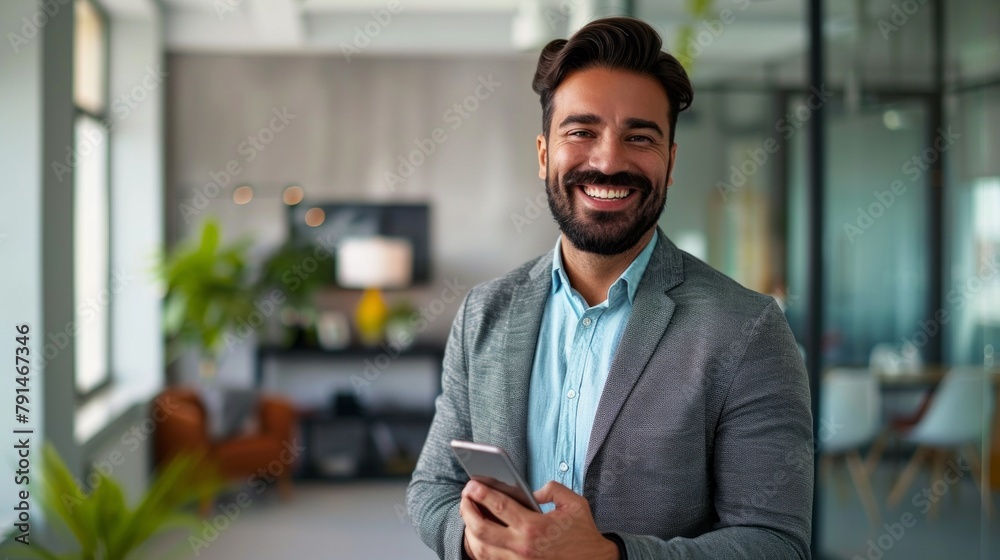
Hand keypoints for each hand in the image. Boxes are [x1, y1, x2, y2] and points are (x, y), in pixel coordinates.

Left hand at [459, 480, 618, 559]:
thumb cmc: (583, 533)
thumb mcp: (574, 504)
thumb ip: (552, 489)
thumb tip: (531, 491)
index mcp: (535, 526)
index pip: (500, 506)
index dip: (482, 493)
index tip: (472, 484)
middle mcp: (523, 547)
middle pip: (482, 529)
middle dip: (468, 511)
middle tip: (465, 498)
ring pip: (481, 549)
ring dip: (469, 531)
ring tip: (468, 515)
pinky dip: (479, 549)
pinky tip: (477, 536)